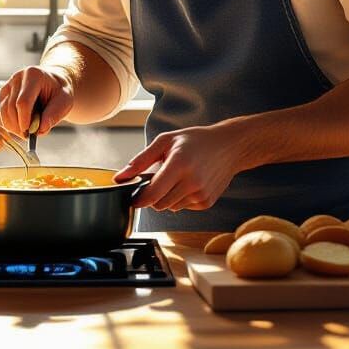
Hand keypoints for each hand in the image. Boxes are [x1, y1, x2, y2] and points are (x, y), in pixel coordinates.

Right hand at [0, 66, 73, 136]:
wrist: (54, 84)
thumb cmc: (59, 92)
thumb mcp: (65, 102)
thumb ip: (54, 115)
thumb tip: (40, 130)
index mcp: (34, 75)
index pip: (23, 101)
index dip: (24, 119)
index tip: (29, 133)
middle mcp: (18, 77)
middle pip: (11, 106)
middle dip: (19, 125)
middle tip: (29, 136)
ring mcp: (10, 83)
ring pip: (4, 109)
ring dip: (13, 125)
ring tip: (26, 132)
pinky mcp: (5, 91)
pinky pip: (2, 110)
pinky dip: (9, 122)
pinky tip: (20, 127)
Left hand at [114, 124, 241, 212]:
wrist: (228, 146)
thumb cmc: (196, 140)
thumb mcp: (165, 141)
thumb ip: (140, 160)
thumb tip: (120, 177)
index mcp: (179, 164)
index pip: (152, 194)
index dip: (139, 198)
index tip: (133, 197)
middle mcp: (192, 182)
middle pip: (158, 204)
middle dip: (153, 195)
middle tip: (159, 178)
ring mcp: (201, 194)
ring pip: (170, 207)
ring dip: (167, 197)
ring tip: (177, 177)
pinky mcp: (206, 202)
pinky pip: (183, 207)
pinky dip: (180, 198)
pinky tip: (188, 183)